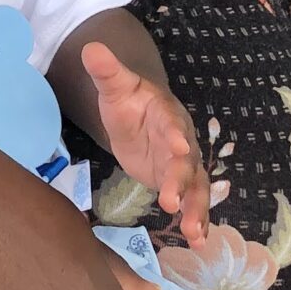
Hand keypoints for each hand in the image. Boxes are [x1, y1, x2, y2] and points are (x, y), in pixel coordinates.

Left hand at [83, 42, 205, 219]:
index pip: (172, 123)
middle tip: (172, 202)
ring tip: (194, 235)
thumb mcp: (114, 87)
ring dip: (197, 209)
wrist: (140, 117)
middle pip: (186, 162)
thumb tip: (91, 48)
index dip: (174, 135)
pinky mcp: (180, 183)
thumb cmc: (128, 101)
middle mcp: (182, 140)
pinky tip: (199, 241)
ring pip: (196, 187)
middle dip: (181, 182)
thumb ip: (106, 71)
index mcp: (166, 113)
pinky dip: (198, 220)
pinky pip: (193, 202)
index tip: (178, 149)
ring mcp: (184, 164)